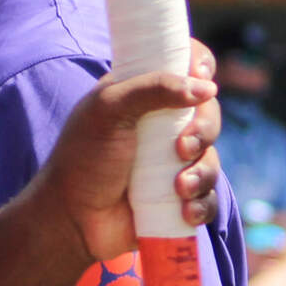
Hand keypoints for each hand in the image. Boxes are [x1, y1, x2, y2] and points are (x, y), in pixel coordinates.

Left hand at [33, 40, 223, 262]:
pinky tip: (184, 211)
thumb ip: (153, 88)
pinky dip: (202, 204)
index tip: (203, 78)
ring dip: (202, 174)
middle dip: (204, 131)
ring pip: (211, 158)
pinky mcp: (180, 197)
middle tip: (182, 148)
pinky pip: (209, 197)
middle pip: (208, 113)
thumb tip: (207, 88)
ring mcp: (173, 162)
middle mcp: (163, 125)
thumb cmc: (84, 158)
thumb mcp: (109, 110)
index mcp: (145, 94)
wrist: (73, 219)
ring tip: (178, 189)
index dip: (201, 66)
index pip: (183, 65)